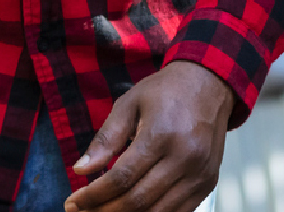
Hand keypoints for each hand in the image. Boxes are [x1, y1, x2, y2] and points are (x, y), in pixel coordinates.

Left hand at [65, 60, 236, 211]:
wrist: (210, 84)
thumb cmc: (167, 91)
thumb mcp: (129, 103)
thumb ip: (106, 138)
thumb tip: (81, 169)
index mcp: (162, 133)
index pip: (121, 178)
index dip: (93, 196)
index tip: (74, 202)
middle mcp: (185, 156)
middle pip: (137, 200)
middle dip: (104, 211)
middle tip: (83, 211)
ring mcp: (200, 173)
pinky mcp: (208, 182)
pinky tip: (132, 210)